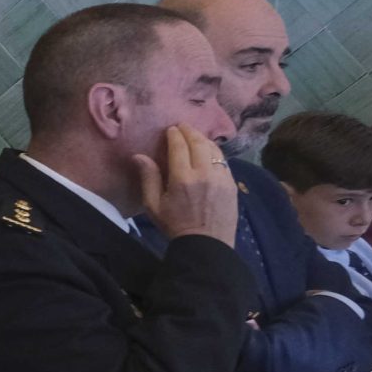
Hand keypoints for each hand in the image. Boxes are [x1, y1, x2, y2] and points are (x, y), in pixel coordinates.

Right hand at [130, 123, 236, 245]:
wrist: (206, 244)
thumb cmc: (174, 226)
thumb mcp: (153, 205)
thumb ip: (148, 178)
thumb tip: (139, 156)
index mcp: (182, 178)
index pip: (179, 146)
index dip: (174, 134)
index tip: (170, 129)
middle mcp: (204, 173)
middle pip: (199, 143)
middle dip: (190, 131)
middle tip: (183, 126)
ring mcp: (221, 178)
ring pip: (214, 149)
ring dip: (204, 140)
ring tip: (196, 137)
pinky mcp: (231, 184)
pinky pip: (223, 161)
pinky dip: (214, 153)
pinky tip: (208, 154)